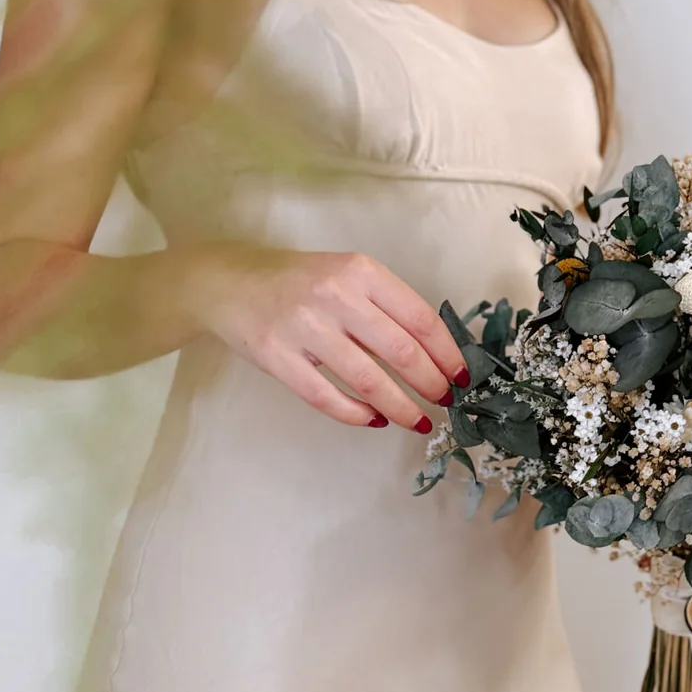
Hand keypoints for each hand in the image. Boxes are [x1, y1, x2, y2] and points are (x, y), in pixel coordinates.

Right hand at [191, 247, 468, 431]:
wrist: (229, 281)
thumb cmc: (297, 281)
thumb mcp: (345, 275)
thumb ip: (384, 306)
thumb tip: (434, 353)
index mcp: (360, 271)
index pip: (419, 318)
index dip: (447, 353)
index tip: (461, 376)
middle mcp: (335, 295)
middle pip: (400, 351)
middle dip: (431, 383)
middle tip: (444, 402)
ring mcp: (304, 327)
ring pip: (368, 379)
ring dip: (401, 407)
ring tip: (418, 421)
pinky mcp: (277, 357)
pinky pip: (326, 396)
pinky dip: (356, 414)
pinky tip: (374, 419)